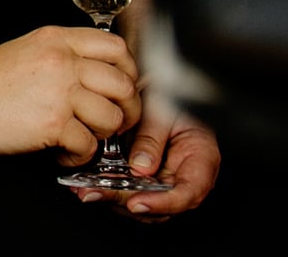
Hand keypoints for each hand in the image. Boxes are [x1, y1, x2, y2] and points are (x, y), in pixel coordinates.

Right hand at [0, 26, 141, 162]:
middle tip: (114, 121)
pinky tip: (62, 151)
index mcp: (56, 39)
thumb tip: (102, 75)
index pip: (116, 47)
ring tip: (82, 136)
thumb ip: (64, 54)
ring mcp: (59, 92)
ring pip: (112, 117)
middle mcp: (62, 61)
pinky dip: (79, 155)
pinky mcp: (53, 124)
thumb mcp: (28, 50)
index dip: (128, 71)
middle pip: (123, 85)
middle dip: (127, 110)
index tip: (122, 88)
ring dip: (102, 134)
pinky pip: (88, 145)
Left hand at [73, 103, 220, 221]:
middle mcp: (183, 175)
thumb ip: (152, 139)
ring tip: (87, 190)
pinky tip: (86, 185)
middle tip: (97, 193)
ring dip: (113, 198)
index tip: (136, 203)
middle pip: (161, 205)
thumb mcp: (163, 109)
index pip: (189, 193)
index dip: (162, 203)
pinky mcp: (143, 176)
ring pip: (142, 203)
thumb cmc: (169, 92)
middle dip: (127, 201)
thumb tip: (140, 168)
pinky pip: (128, 190)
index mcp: (201, 160)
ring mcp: (162, 178)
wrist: (158, 82)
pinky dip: (108, 190)